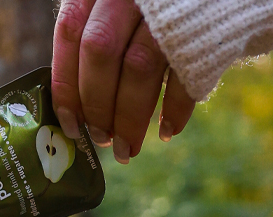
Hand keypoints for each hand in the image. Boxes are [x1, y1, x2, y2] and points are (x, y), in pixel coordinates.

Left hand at [52, 0, 195, 163]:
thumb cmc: (160, 6)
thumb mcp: (119, 6)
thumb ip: (95, 35)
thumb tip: (73, 104)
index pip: (70, 34)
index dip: (66, 85)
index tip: (70, 125)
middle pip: (100, 52)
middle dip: (98, 107)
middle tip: (102, 140)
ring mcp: (167, 7)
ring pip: (138, 66)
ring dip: (130, 118)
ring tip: (128, 148)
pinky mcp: (205, 24)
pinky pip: (185, 72)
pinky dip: (175, 109)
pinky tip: (167, 131)